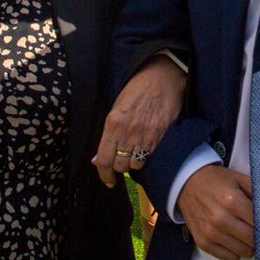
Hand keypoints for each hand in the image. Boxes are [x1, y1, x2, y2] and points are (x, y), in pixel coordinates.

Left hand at [93, 56, 187, 185]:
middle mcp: (127, 133)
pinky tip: (145, 150)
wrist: (162, 78)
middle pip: (119, 165)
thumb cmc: (137, 89)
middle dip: (118, 167)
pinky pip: (149, 157)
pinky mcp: (159, 137)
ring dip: (132, 163)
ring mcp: (144, 136)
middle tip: (120, 162)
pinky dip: (145, 157)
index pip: (104, 159)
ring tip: (133, 154)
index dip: (104, 174)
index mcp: (113, 124)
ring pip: (135, 165)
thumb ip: (108, 135)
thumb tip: (97, 158)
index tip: (107, 181)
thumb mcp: (116, 108)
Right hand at [180, 164, 254, 259]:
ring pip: (242, 251)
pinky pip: (228, 257)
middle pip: (252, 239)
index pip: (259, 222)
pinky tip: (234, 241)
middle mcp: (221, 219)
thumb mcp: (238, 178)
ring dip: (248, 246)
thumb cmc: (217, 181)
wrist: (186, 184)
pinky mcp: (203, 242)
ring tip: (246, 236)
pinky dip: (235, 251)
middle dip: (259, 236)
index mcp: (232, 201)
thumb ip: (257, 191)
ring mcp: (210, 233)